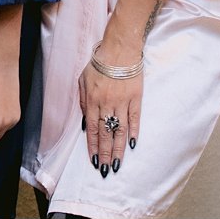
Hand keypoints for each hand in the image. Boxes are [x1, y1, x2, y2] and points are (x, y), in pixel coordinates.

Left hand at [79, 52, 141, 176]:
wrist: (120, 49)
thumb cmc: (99, 64)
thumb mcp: (83, 81)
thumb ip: (83, 102)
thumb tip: (85, 124)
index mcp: (92, 101)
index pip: (92, 129)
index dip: (92, 147)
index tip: (93, 160)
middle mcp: (107, 104)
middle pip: (105, 134)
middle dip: (104, 153)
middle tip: (105, 169)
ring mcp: (122, 101)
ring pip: (120, 130)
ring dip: (118, 148)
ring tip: (117, 163)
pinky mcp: (136, 97)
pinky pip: (135, 118)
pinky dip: (133, 132)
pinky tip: (132, 144)